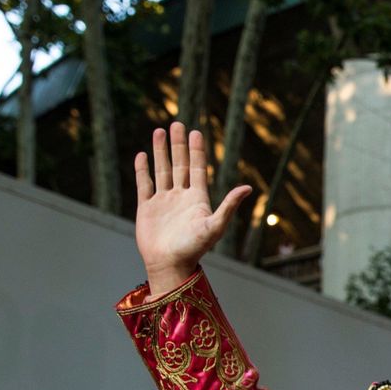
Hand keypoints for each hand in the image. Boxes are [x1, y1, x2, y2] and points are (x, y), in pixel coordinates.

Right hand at [134, 122, 251, 296]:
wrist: (169, 266)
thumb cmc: (194, 249)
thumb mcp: (214, 226)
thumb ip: (229, 206)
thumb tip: (248, 188)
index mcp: (198, 199)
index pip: (198, 168)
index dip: (197, 150)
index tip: (195, 131)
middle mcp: (181, 197)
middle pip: (180, 164)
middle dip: (178, 145)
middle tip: (177, 124)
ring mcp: (163, 201)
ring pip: (162, 170)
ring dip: (160, 152)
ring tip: (159, 131)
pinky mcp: (147, 208)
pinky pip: (144, 184)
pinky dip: (143, 170)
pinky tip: (142, 155)